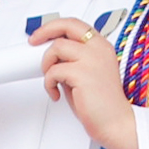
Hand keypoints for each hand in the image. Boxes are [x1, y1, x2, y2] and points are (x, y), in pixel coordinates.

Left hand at [29, 19, 139, 148]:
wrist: (115, 123)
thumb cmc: (101, 104)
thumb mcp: (85, 74)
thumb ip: (71, 61)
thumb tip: (52, 57)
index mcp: (101, 46)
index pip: (75, 24)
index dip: (54, 26)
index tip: (41, 35)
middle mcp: (98, 49)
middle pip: (66, 25)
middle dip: (44, 31)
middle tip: (33, 42)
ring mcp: (92, 59)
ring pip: (56, 47)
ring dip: (47, 64)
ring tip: (52, 80)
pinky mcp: (82, 73)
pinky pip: (54, 71)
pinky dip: (49, 83)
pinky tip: (56, 94)